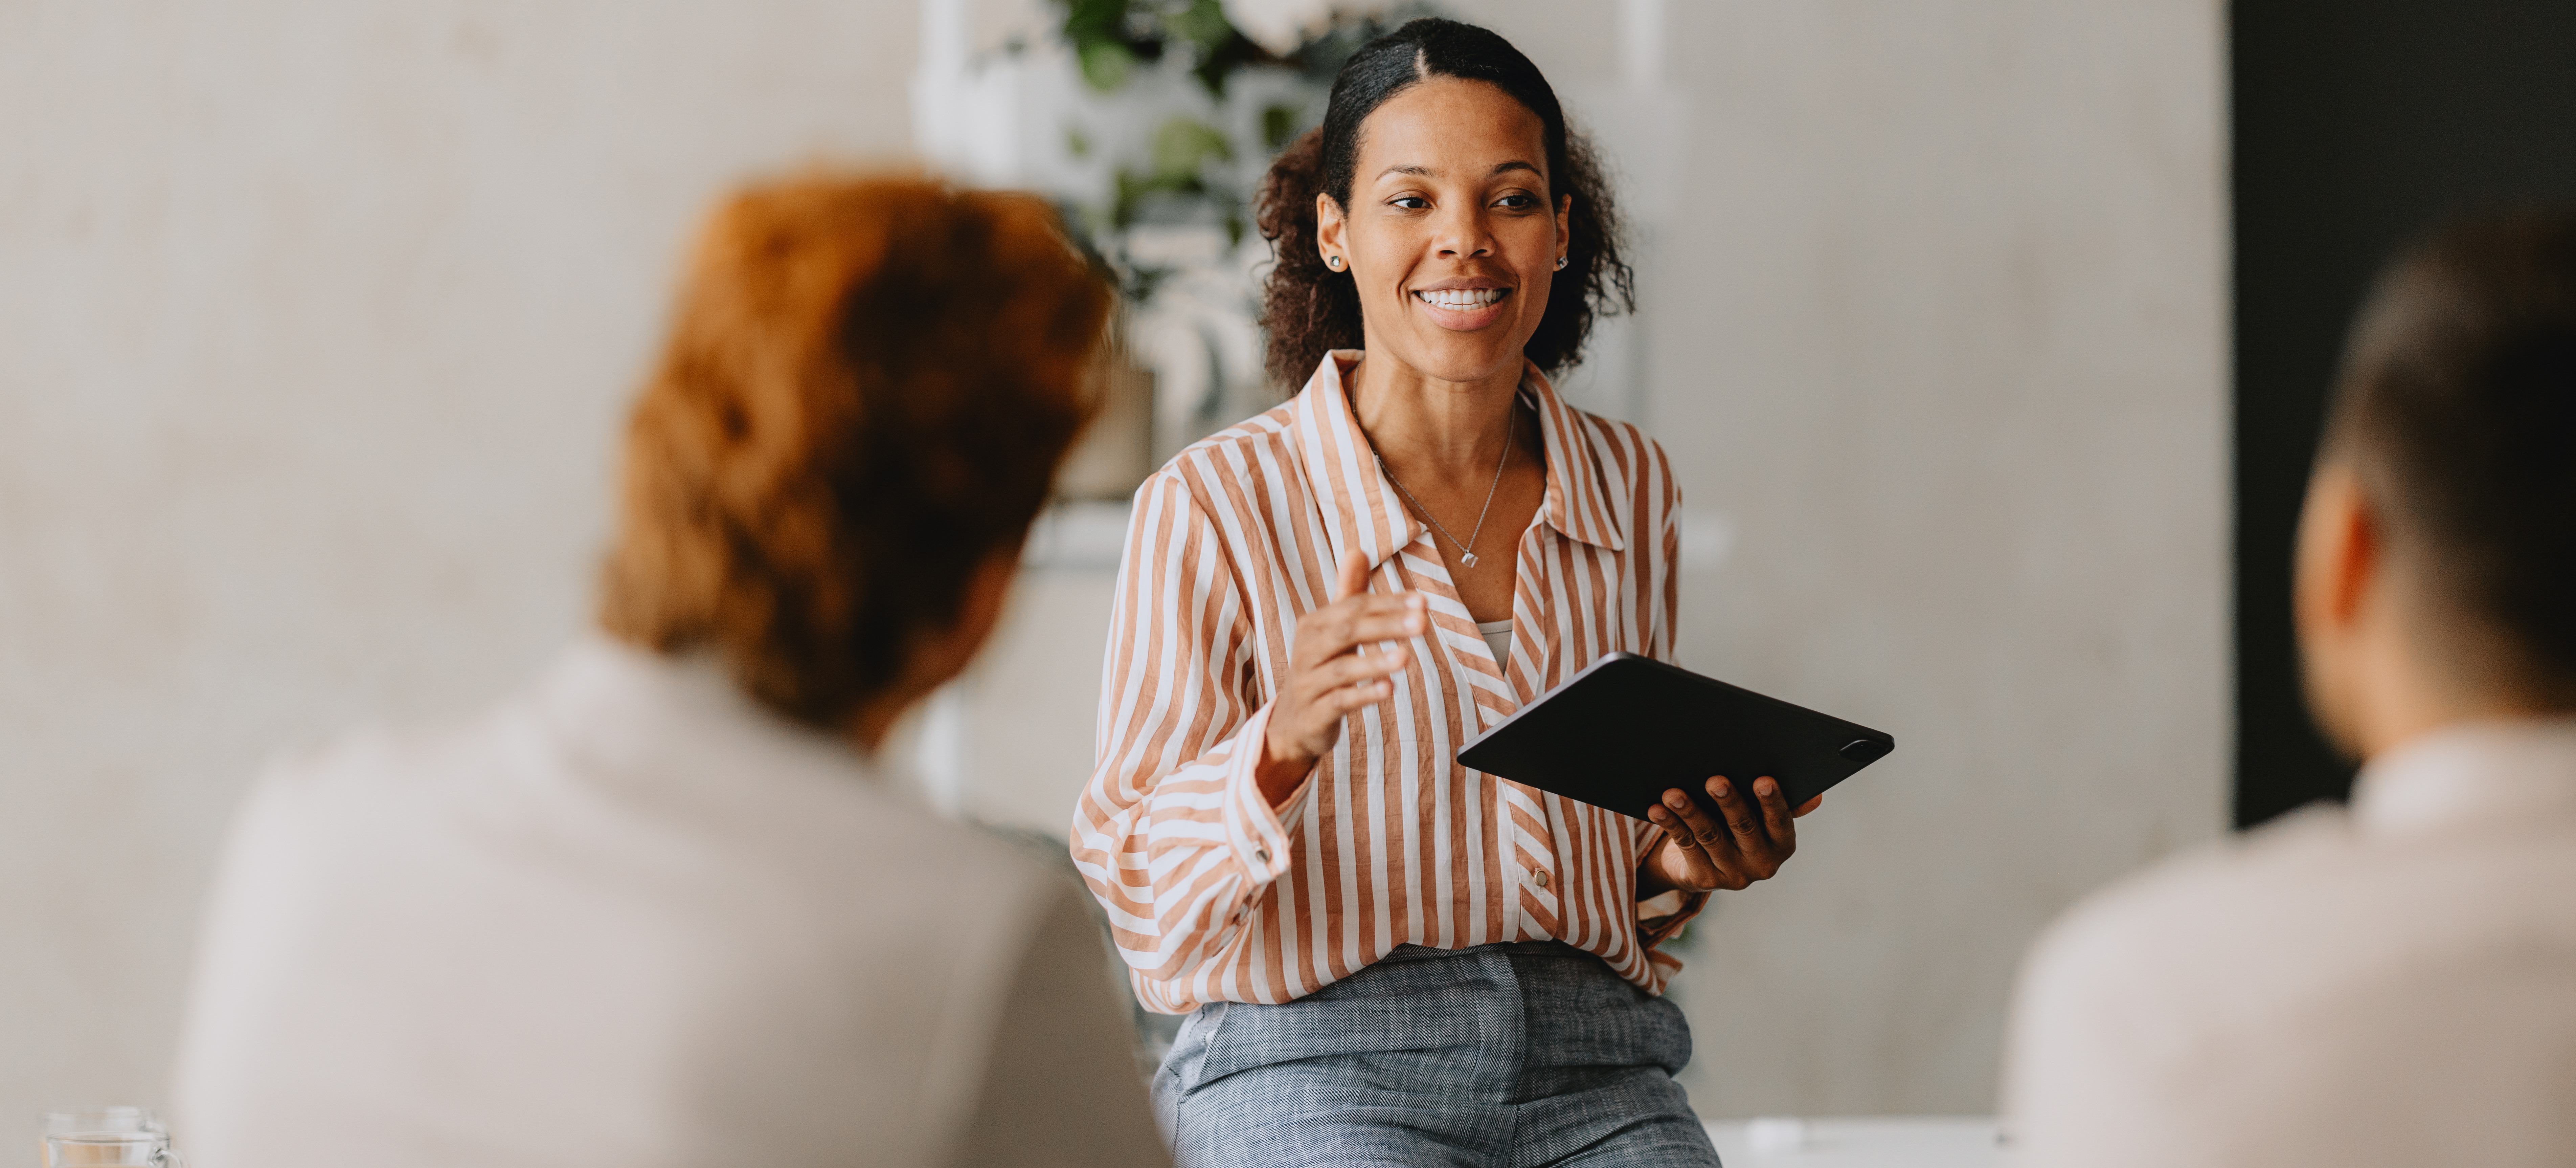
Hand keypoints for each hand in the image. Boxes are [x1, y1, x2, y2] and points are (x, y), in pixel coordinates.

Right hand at [1256, 549, 1425, 803]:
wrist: (1292, 723)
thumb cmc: (1320, 669)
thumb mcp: (1332, 632)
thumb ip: (1348, 595)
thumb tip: (1357, 549)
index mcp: (1313, 626)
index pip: (1353, 608)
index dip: (1388, 604)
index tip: (1423, 602)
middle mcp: (1306, 651)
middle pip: (1346, 632)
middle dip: (1385, 625)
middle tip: (1422, 622)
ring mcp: (1308, 683)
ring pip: (1341, 669)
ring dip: (1375, 661)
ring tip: (1406, 657)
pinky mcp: (1314, 713)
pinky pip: (1338, 702)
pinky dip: (1363, 695)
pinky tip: (1388, 689)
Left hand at [1642, 777, 1821, 892]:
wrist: (1706, 866)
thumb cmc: (1739, 829)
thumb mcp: (1763, 820)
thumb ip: (1784, 807)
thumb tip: (1815, 796)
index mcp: (1782, 845)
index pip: (1780, 822)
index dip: (1772, 802)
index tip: (1763, 779)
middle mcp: (1761, 864)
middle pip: (1743, 828)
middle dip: (1729, 802)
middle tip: (1715, 780)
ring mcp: (1731, 875)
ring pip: (1709, 836)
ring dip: (1690, 811)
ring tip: (1674, 792)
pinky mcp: (1703, 878)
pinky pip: (1685, 844)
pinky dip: (1670, 823)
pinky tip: (1657, 808)